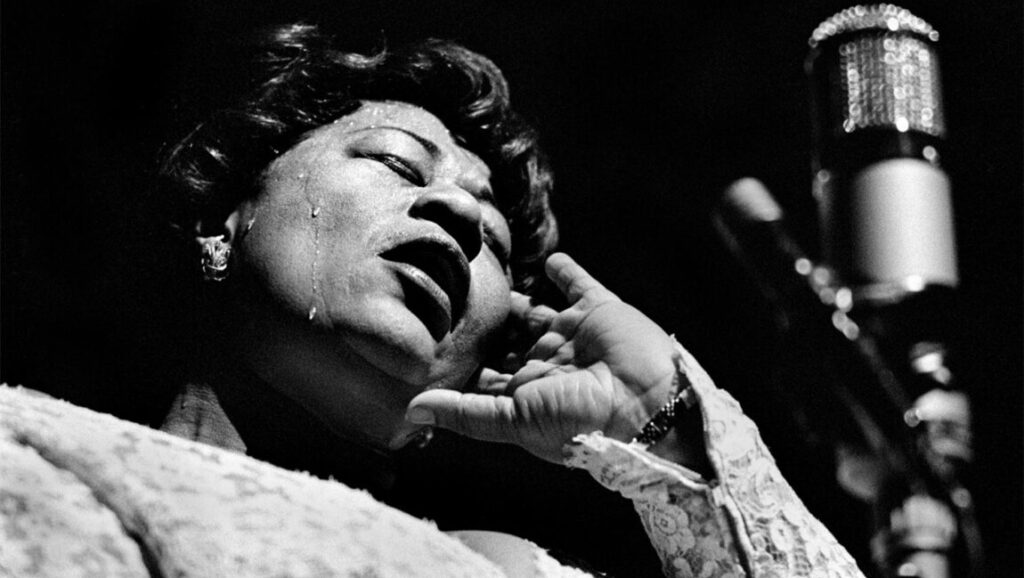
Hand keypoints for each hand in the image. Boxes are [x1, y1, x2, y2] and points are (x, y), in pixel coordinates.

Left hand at [406, 252, 678, 462]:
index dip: (463, 362)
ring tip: (489, 281)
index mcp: (526, 391)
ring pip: (537, 313)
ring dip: (517, 302)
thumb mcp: (511, 421)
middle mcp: (547, 362)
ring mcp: (574, 335)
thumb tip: (410, 413)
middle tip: (452, 304)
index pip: (485, 374)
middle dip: (485, 328)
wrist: (644, 401)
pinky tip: (547, 260)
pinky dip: (564, 270)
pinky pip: (578, 284)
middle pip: (507, 341)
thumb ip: (463, 413)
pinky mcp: (599, 309)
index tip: (434, 344)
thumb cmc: (577, 420)